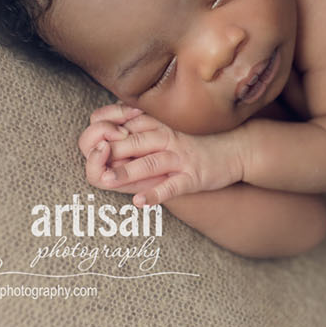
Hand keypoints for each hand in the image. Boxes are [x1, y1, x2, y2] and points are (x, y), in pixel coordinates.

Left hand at [81, 104, 238, 203]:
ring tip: (108, 179)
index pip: (121, 125)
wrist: (233, 152)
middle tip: (93, 163)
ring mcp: (178, 158)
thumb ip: (135, 145)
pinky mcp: (192, 176)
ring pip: (149, 162)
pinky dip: (155, 194)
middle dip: (110, 153)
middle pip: (131, 143)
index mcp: (153, 129)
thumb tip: (102, 154)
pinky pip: (172, 186)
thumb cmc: (190, 151)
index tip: (94, 147)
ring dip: (127, 171)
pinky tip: (139, 201)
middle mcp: (163, 139)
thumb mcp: (162, 140)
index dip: (103, 133)